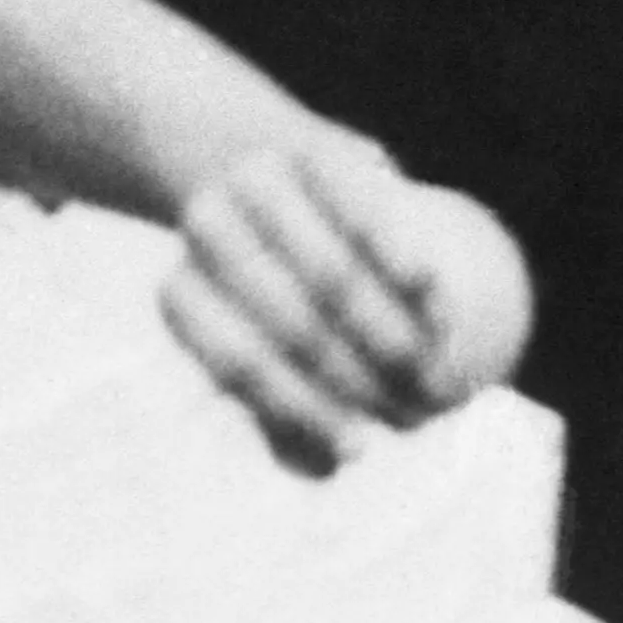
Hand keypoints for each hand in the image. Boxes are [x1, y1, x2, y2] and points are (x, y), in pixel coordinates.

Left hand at [164, 140, 533, 475]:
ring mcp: (257, 181)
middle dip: (362, 383)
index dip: (301, 414)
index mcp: (179, 288)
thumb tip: (328, 474)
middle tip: (416, 421)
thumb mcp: (269, 359)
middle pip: (292, 327)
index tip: (360, 450)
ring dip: (392, 337)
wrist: (276, 175)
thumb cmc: (279, 303)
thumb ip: (288, 423)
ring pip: (332, 277)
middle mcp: (205, 227)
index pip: (240, 364)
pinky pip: (367, 214)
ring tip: (442, 385)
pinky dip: (400, 256)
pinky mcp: (317, 148)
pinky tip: (436, 295)